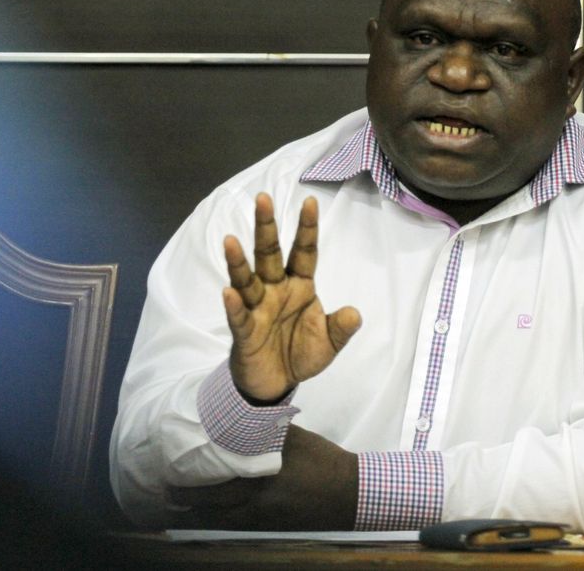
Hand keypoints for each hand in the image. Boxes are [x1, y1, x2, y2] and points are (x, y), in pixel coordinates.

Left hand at [169, 425, 358, 529]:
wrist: (346, 494)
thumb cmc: (321, 461)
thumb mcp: (293, 438)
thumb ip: (263, 430)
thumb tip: (238, 416)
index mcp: (261, 475)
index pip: (218, 478)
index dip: (194, 476)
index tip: (174, 469)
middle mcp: (256, 500)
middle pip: (212, 504)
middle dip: (187, 499)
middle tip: (168, 492)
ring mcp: (260, 518)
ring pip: (219, 520)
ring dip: (197, 513)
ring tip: (177, 507)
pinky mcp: (267, 526)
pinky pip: (234, 526)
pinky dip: (216, 521)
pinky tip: (206, 517)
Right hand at [223, 193, 361, 401]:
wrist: (277, 384)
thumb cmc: (300, 354)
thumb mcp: (329, 343)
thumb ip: (341, 327)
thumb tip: (354, 313)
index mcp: (299, 287)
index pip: (304, 252)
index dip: (307, 229)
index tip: (310, 201)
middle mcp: (275, 291)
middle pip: (269, 254)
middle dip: (266, 228)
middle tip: (263, 198)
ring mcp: (257, 309)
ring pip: (247, 280)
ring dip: (238, 262)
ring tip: (230, 240)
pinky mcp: (245, 332)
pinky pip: (239, 317)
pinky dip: (234, 306)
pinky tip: (229, 292)